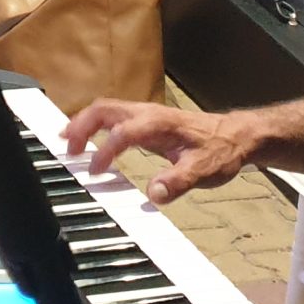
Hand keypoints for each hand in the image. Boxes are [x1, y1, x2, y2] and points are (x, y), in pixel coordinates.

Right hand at [62, 98, 258, 202]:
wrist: (237, 136)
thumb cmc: (221, 151)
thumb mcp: (204, 170)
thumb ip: (178, 182)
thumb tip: (152, 194)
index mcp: (158, 124)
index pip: (122, 133)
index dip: (104, 151)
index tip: (94, 172)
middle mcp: (148, 114)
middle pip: (104, 110)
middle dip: (81, 126)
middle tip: (66, 148)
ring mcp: (146, 115)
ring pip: (106, 110)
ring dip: (84, 123)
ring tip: (67, 141)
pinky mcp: (147, 121)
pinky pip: (113, 117)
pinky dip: (95, 125)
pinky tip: (90, 139)